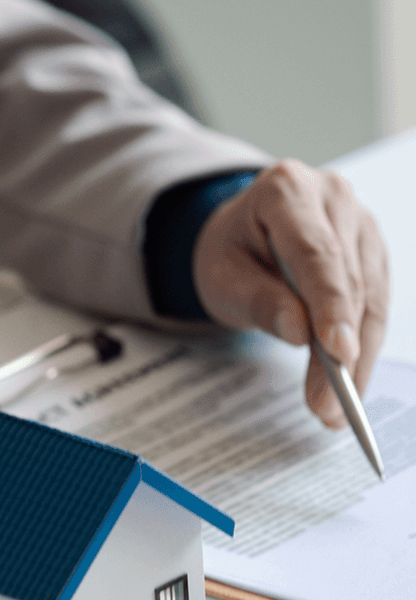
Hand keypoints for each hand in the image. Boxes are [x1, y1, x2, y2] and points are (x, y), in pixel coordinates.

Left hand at [192, 159, 388, 427]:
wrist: (243, 232)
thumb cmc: (230, 250)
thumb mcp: (222, 276)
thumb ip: (258, 301)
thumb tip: (301, 333)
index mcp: (287, 190)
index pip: (317, 254)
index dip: (331, 306)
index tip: (338, 353)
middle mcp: (333, 197)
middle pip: (347, 281)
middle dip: (341, 351)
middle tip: (327, 406)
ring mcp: (360, 222)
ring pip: (370, 298)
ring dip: (357, 359)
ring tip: (335, 409)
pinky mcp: (373, 251)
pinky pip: (376, 305)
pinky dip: (363, 348)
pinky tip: (349, 385)